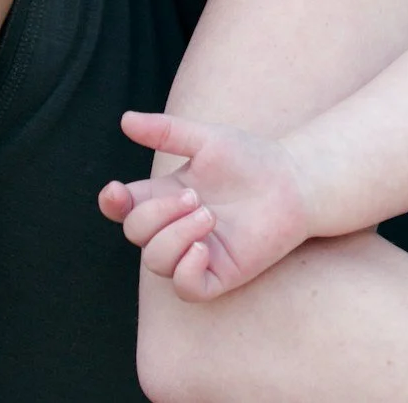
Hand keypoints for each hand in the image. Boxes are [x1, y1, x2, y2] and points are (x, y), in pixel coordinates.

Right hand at [96, 110, 311, 301]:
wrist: (295, 181)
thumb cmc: (251, 159)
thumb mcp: (209, 140)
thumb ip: (167, 131)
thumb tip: (125, 119)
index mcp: (165, 197)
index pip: (123, 208)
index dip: (112, 203)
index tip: (116, 190)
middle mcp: (174, 228)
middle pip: (136, 232)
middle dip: (157, 214)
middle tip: (195, 196)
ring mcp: (194, 254)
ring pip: (157, 262)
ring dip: (175, 237)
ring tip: (208, 215)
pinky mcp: (218, 274)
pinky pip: (187, 288)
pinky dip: (187, 270)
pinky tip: (203, 248)